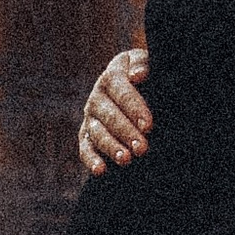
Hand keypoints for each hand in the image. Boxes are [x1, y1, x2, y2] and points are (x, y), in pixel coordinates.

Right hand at [78, 46, 150, 176]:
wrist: (133, 83)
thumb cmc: (145, 75)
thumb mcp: (145, 63)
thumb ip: (143, 65)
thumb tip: (137, 75)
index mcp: (112, 76)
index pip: (122, 92)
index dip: (135, 109)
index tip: (149, 125)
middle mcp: (97, 96)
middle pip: (110, 115)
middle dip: (127, 133)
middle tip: (142, 148)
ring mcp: (90, 117)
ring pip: (98, 133)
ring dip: (111, 147)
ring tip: (126, 160)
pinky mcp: (86, 135)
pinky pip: (85, 148)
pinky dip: (91, 160)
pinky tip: (101, 171)